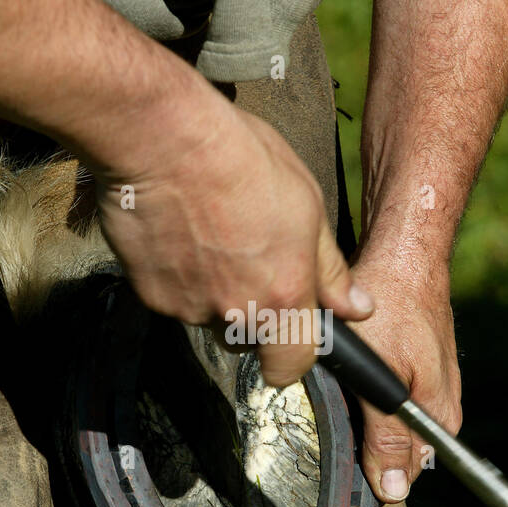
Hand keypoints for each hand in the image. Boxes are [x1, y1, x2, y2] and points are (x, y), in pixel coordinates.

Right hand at [93, 82, 372, 386]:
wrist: (165, 140)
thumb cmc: (242, 160)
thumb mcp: (308, 206)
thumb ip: (330, 270)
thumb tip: (358, 308)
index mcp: (283, 296)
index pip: (291, 367)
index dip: (291, 357)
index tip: (290, 340)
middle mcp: (235, 313)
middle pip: (245, 339)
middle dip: (248, 313)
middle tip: (245, 259)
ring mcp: (188, 307)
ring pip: (206, 316)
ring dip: (211, 292)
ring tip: (208, 237)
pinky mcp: (150, 294)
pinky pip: (170, 298)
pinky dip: (175, 277)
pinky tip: (177, 234)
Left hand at [348, 245, 461, 501]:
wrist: (405, 256)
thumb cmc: (394, 309)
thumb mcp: (382, 376)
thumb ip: (386, 435)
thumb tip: (394, 491)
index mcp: (439, 419)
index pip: (406, 475)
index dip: (371, 475)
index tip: (340, 461)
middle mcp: (441, 408)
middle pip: (397, 452)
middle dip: (363, 446)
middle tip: (332, 420)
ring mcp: (430, 387)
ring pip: (389, 423)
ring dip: (362, 417)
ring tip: (339, 393)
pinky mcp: (417, 368)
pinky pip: (389, 398)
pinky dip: (364, 393)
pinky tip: (348, 376)